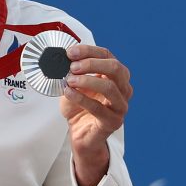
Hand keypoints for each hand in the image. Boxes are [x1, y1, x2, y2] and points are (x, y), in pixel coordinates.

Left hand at [61, 45, 132, 185]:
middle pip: (115, 68)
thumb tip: (62, 59)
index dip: (89, 51)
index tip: (70, 52)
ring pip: (110, 87)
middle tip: (72, 66)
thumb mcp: (74, 85)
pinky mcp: (113, 122)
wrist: (81, 135)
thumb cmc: (79, 108)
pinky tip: (68, 92)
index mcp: (116, 76)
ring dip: (87, 80)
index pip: (108, 55)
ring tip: (69, 80)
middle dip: (92, 64)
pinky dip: (81, 98)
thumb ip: (72, 73)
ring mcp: (121, 106)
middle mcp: (123, 89)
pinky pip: (98, 108)